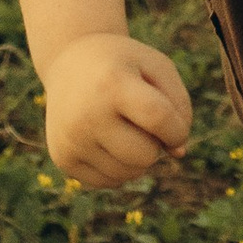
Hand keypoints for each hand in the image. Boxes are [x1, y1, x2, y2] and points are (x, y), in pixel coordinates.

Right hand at [41, 32, 193, 186]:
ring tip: (126, 129)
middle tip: (144, 124)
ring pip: (128, 173)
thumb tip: (179, 153)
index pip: (159, 118)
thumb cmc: (124, 65)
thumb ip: (179, 106)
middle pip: (144, 155)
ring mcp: (71, 139)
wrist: (69, 62)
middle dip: (156, 144)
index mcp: (112, 83)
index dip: (177, 129)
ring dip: (138, 157)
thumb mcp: (157, 67)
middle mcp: (86, 114)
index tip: (176, 127)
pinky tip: (110, 142)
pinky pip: (109, 181)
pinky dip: (119, 167)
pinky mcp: (63, 159)